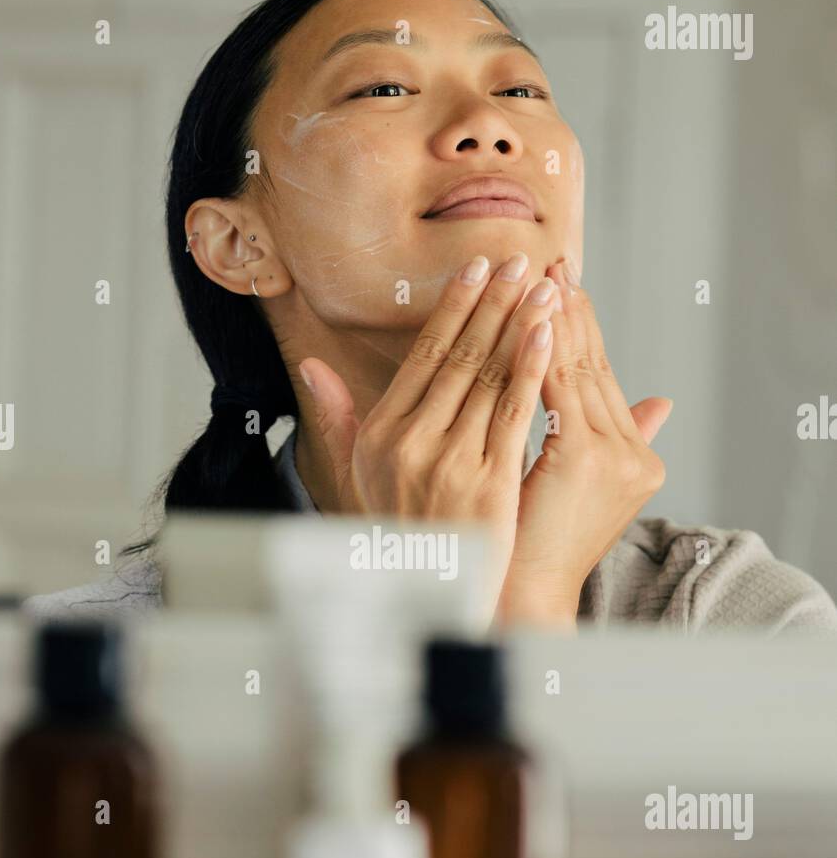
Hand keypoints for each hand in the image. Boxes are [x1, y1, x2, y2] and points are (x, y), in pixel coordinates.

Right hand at [299, 252, 560, 613]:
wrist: (428, 597)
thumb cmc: (399, 534)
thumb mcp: (358, 476)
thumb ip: (339, 417)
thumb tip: (311, 365)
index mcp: (381, 435)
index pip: (422, 356)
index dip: (453, 308)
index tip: (478, 270)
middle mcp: (410, 443)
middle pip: (458, 357)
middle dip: (492, 303)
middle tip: (520, 260)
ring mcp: (449, 463)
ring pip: (489, 377)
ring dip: (518, 324)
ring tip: (544, 287)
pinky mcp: (488, 484)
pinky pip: (513, 413)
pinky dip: (530, 369)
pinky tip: (547, 334)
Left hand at [498, 263, 672, 627]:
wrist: (527, 595)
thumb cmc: (540, 545)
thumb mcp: (583, 486)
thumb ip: (624, 438)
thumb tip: (662, 402)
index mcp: (633, 457)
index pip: (601, 377)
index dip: (581, 329)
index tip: (562, 284)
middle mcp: (631, 454)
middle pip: (593, 366)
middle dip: (569, 311)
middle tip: (550, 262)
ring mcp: (611, 456)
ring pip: (578, 370)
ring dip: (556, 318)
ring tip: (539, 275)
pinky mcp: (583, 459)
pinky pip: (558, 390)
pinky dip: (542, 351)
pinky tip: (529, 317)